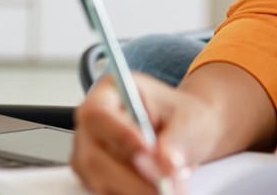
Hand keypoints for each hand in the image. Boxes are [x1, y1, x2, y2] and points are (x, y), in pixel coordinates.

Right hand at [72, 72, 218, 193]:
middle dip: (132, 176)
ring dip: (136, 189)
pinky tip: (158, 190)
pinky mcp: (95, 178)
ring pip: (100, 180)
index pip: (99, 114)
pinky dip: (134, 194)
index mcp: (109, 92)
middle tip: (166, 185)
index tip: (148, 150)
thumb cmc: (181, 116)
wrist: (184, 133)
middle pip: (94, 156)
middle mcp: (92, 124)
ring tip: (171, 188)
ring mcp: (89, 154)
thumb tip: (166, 162)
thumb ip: (176, 138)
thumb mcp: (187, 118)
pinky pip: (108, 192)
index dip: (120, 135)